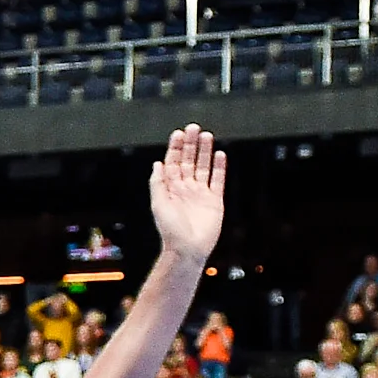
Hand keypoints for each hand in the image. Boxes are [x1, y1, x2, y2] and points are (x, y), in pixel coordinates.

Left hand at [145, 124, 225, 260]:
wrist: (188, 249)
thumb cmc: (170, 230)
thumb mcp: (158, 204)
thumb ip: (158, 183)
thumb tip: (157, 164)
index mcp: (170, 188)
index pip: (173, 163)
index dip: (175, 148)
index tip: (178, 133)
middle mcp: (185, 188)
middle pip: (189, 161)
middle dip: (190, 144)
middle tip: (193, 128)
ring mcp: (200, 193)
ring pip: (203, 167)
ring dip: (205, 151)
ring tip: (206, 135)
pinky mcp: (214, 200)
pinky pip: (217, 180)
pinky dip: (219, 167)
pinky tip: (220, 154)